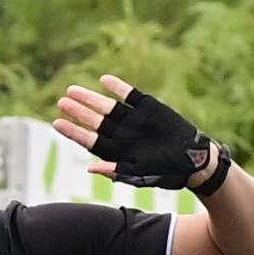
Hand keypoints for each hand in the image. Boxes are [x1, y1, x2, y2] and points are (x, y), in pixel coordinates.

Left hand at [56, 76, 224, 190]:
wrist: (195, 160)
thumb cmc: (167, 172)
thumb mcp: (140, 174)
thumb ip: (116, 171)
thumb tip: (90, 169)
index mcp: (116, 151)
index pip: (89, 140)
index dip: (73, 131)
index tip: (58, 123)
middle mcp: (121, 133)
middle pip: (94, 121)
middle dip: (78, 112)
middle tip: (62, 102)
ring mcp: (133, 119)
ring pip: (107, 106)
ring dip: (91, 98)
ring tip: (73, 90)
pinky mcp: (148, 107)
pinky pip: (130, 94)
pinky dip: (118, 87)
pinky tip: (105, 80)